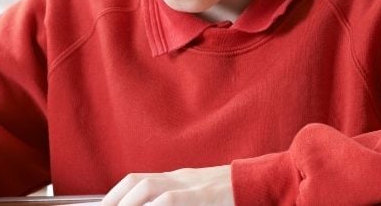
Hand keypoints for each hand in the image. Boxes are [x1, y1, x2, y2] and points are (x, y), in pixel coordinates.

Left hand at [102, 165, 233, 205]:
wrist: (264, 183)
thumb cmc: (236, 195)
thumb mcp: (202, 196)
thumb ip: (179, 199)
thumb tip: (157, 202)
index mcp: (180, 178)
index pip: (139, 180)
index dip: (117, 194)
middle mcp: (182, 178)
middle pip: (137, 181)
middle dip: (115, 199)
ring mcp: (192, 184)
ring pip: (148, 188)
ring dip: (128, 202)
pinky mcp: (204, 195)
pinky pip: (170, 200)